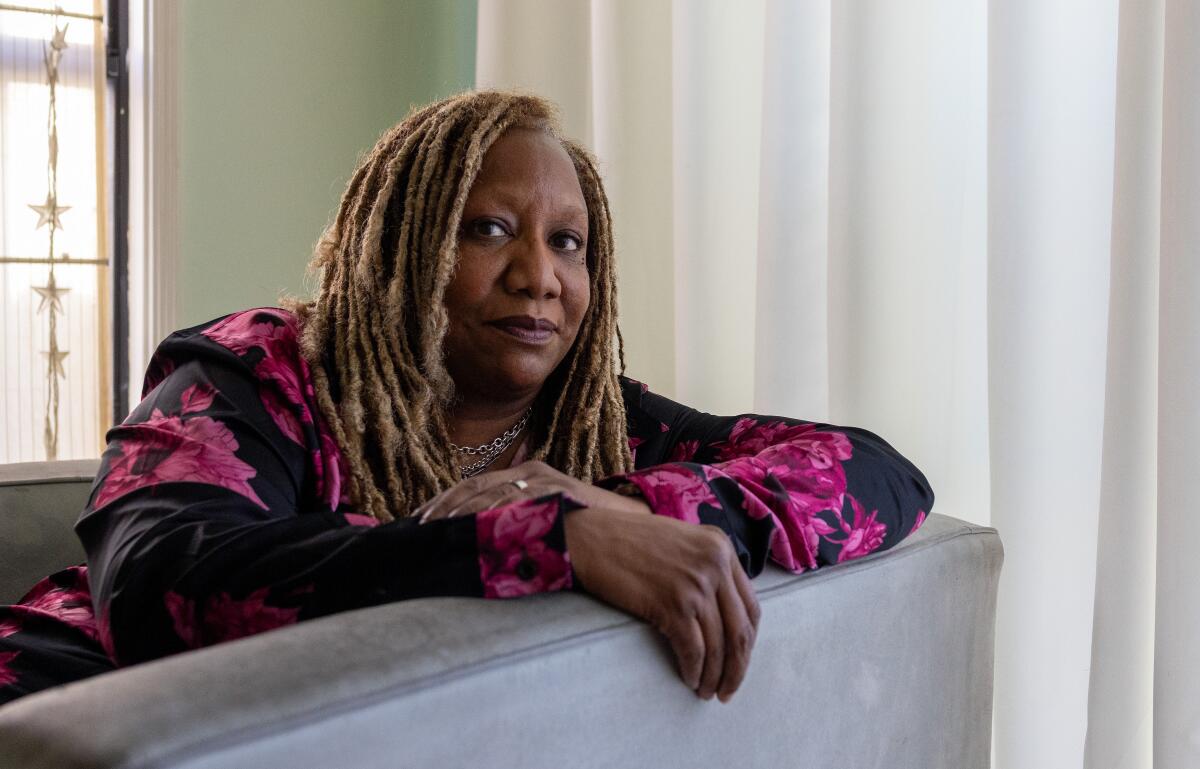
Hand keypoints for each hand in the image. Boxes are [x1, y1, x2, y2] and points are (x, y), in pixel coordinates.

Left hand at [415, 461, 648, 522]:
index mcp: (525, 472)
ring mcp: (541, 479)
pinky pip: (513, 503)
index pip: (475, 484)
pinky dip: (489, 515)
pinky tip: (470, 527)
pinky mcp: (552, 491)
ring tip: (436, 529)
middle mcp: (530, 471)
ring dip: (459, 513)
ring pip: (489, 494)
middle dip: (443, 507)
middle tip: (418, 526)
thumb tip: (487, 537)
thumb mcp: (548, 516)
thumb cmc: (587, 527)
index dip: (445, 500)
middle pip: (475, 486)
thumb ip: (521, 519)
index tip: (420, 519)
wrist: (627, 526)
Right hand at [565, 507, 760, 702]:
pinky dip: (693, 670)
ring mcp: (696, 583)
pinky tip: (688, 679)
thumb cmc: (627, 541)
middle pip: (740, 630)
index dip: (747, 643)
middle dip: (737, 667)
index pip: (751, 606)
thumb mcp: (680, 542)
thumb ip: (706, 566)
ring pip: (719, 644)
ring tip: (705, 692)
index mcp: (721, 546)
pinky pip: (693, 649)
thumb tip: (722, 615)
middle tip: (727, 690)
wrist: (591, 536)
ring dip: (714, 676)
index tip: (739, 662)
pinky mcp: (673, 603)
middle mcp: (715, 563)